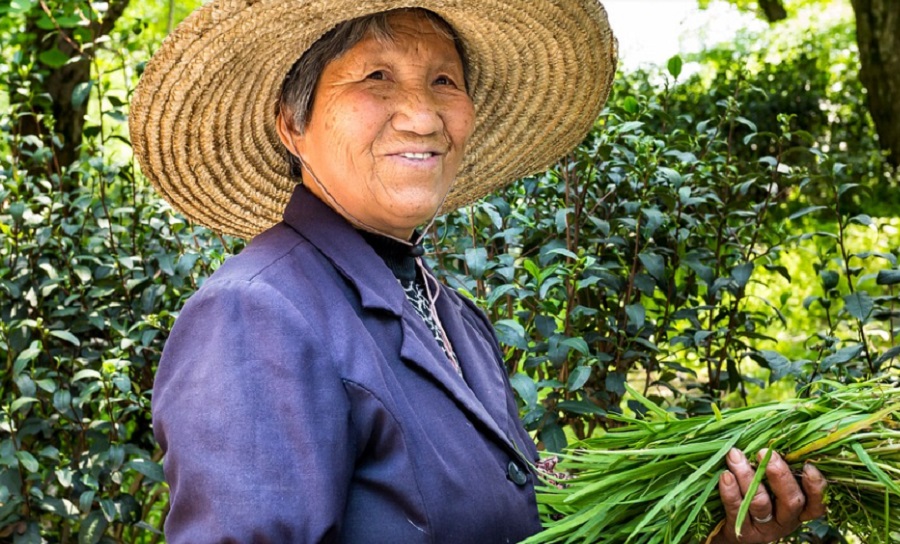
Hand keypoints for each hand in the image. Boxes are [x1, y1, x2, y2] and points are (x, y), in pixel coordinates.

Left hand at [711, 448, 825, 542]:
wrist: (730, 532)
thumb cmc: (755, 496)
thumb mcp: (771, 485)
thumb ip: (776, 467)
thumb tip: (772, 432)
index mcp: (798, 509)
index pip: (816, 502)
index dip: (816, 487)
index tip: (809, 466)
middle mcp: (785, 520)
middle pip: (791, 501)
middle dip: (779, 475)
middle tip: (765, 452)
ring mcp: (764, 528)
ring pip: (761, 503)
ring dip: (747, 477)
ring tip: (735, 456)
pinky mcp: (741, 531)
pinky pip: (736, 510)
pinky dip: (730, 491)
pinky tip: (725, 475)